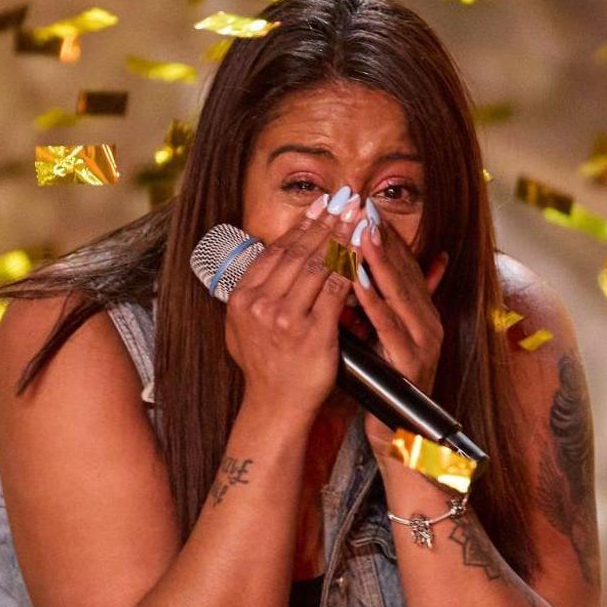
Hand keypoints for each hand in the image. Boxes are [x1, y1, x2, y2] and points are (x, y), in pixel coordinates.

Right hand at [225, 192, 364, 418]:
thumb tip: (263, 261)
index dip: (302, 225)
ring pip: (318, 265)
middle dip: (327, 221)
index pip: (276, 251)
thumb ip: (251, 295)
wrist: (275, 407)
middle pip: (299, 252)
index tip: (322, 205)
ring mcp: (284, 318)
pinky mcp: (312, 332)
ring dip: (342, 236)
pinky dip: (352, 265)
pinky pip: (336, 290)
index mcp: (242, 298)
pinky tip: (364, 250)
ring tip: (359, 216)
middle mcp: (259, 304)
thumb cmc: (265, 368)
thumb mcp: (242, 328)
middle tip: (348, 198)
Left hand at [351, 201, 449, 453]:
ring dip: (378, 261)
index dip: (384, 233)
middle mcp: (427, 320)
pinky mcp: (412, 361)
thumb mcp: (382, 335)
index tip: (362, 206)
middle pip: (403, 269)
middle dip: (381, 237)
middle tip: (360, 207)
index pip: (402, 262)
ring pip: (399, 292)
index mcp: (420, 311)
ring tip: (359, 233)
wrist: (398, 432)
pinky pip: (390, 326)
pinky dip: (374, 302)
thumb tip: (366, 274)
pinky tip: (356, 283)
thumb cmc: (383, 382)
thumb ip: (380, 304)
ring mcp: (423, 340)